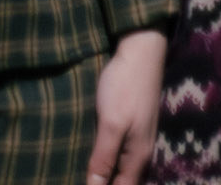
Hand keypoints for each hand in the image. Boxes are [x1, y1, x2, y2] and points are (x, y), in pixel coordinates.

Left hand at [86, 27, 166, 184]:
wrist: (140, 50)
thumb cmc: (124, 87)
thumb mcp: (111, 124)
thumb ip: (104, 158)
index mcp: (137, 158)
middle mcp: (140, 152)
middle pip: (123, 181)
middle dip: (103, 183)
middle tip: (80, 179)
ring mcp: (138, 137)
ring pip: (122, 167)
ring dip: (106, 173)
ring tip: (84, 173)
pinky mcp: (132, 123)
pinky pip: (120, 152)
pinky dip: (108, 159)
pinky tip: (95, 154)